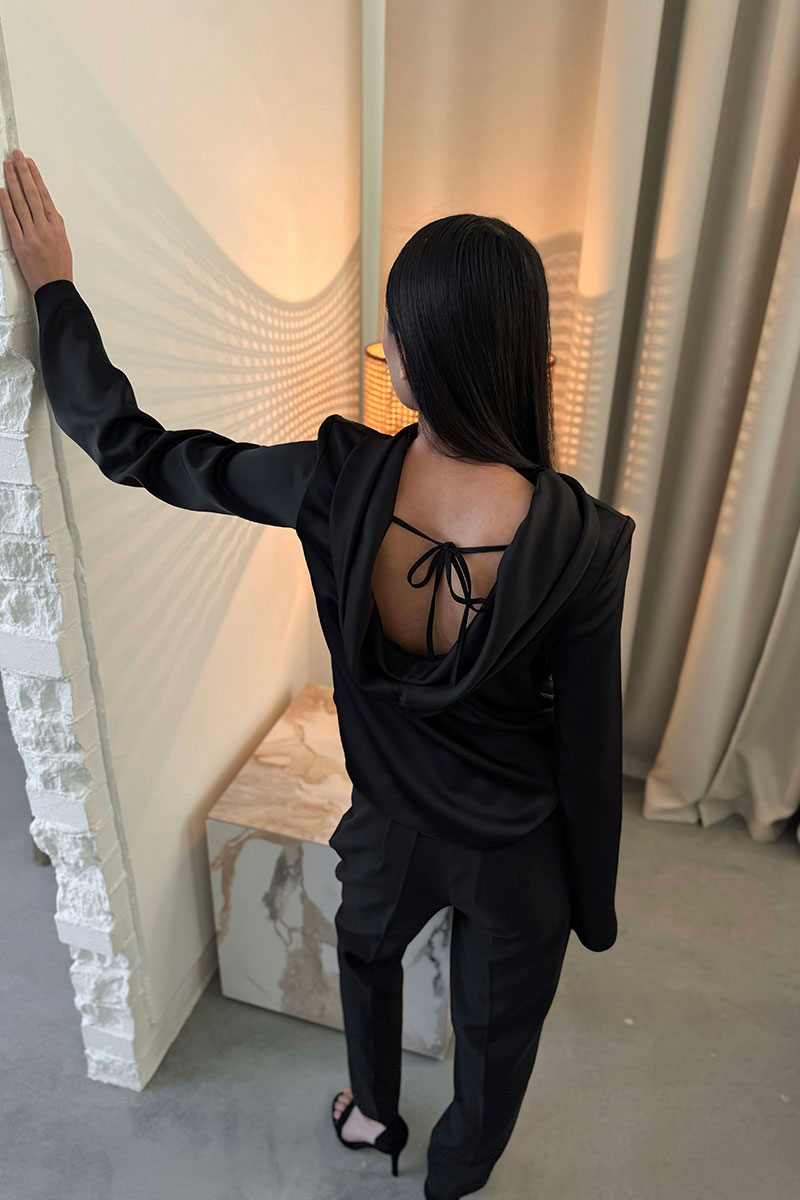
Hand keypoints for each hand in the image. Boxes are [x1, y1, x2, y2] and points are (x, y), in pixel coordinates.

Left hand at [0, 148, 72, 294]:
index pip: (44, 195)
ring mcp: (32, 235)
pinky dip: (6, 204)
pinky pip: (12, 220)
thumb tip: (42, 208)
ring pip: (21, 203)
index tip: (29, 163)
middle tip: (16, 156)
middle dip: (23, 172)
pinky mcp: (21, 244)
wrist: (55, 288)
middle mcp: (45, 228)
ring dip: (12, 182)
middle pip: (32, 194)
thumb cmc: (59, 268)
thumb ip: (52, 224)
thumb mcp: (62, 242)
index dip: (35, 177)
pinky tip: (2, 192)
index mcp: (57, 225)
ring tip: (7, 167)